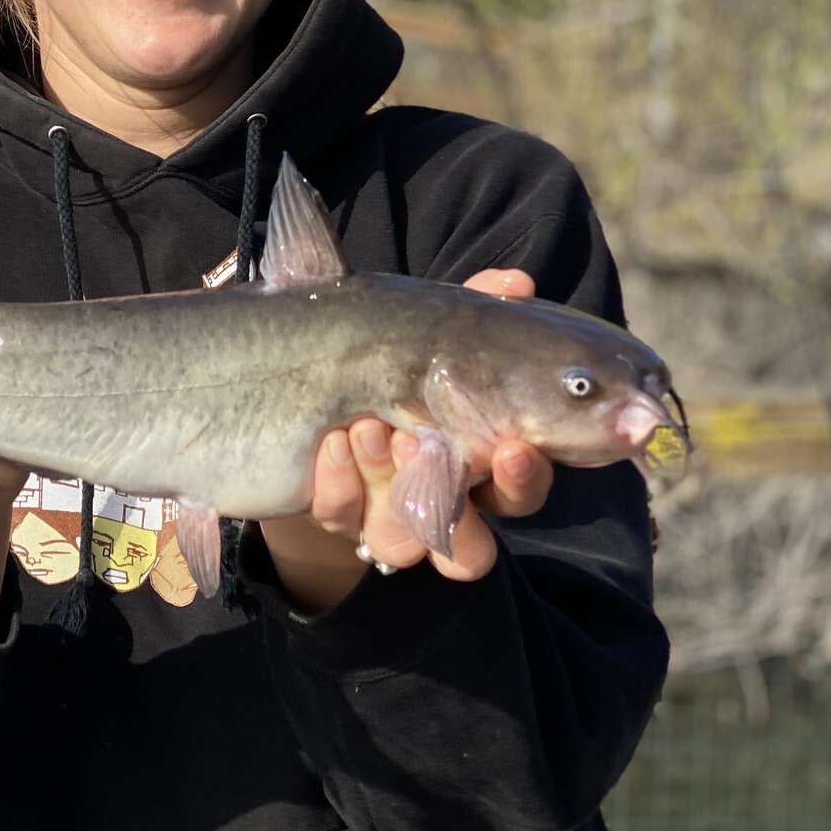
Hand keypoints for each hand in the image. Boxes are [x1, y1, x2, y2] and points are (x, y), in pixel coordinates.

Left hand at [258, 268, 552, 609]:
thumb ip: (476, 309)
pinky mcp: (337, 513)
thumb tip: (517, 282)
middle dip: (456, 509)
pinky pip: (340, 516)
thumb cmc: (393, 355)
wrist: (306, 384)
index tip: (514, 448)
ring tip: (366, 428)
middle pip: (472, 547)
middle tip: (424, 447)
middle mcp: (439, 502)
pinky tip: (331, 441)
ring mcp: (386, 515)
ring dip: (385, 484)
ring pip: (401, 539)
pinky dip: (339, 481)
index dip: (525, 477)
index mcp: (480, 460)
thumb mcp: (433, 328)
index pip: (520, 487)